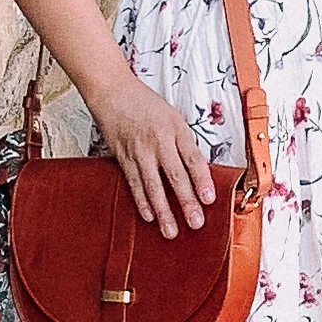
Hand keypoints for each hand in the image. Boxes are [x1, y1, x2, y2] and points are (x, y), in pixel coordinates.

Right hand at [88, 70, 218, 231]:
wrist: (112, 91)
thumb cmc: (145, 104)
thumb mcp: (173, 117)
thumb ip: (183, 143)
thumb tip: (197, 172)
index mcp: (176, 129)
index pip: (193, 159)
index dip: (202, 181)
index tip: (209, 199)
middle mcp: (159, 141)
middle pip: (176, 176)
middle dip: (187, 202)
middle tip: (195, 223)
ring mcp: (139, 151)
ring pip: (153, 186)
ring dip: (163, 211)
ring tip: (171, 231)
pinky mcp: (123, 157)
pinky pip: (134, 184)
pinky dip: (142, 202)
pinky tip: (149, 216)